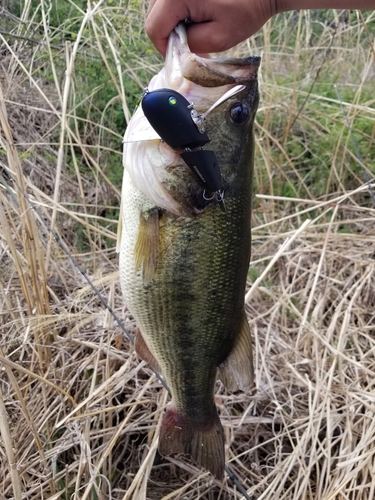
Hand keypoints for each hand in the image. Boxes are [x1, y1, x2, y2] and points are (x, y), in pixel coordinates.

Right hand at [146, 0, 276, 56]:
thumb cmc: (246, 9)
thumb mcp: (218, 38)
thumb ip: (191, 46)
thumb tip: (177, 49)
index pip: (154, 28)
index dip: (164, 48)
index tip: (179, 57)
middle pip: (153, 15)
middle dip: (168, 34)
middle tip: (189, 45)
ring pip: (159, 6)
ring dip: (172, 21)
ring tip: (194, 28)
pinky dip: (179, 9)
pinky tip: (197, 14)